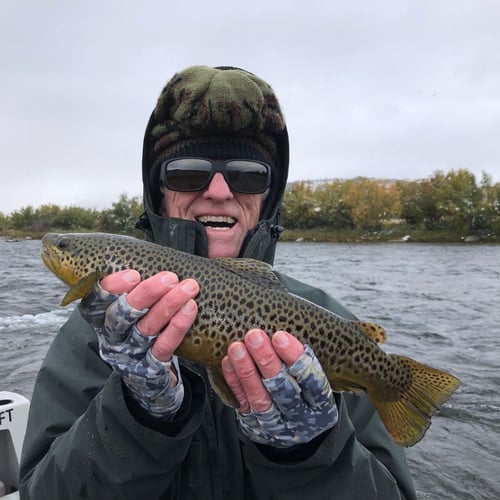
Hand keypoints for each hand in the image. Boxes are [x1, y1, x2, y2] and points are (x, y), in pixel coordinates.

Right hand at [79, 269, 198, 418]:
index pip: (95, 303)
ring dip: (169, 306)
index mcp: (101, 320)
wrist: (146, 379)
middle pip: (123, 315)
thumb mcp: (130, 308)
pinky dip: (178, 326)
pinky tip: (191, 308)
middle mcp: (112, 337)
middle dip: (147, 293)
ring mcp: (131, 354)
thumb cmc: (140, 327)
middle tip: (169, 277)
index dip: (110, 288)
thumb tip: (151, 255)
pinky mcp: (150, 368)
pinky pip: (164, 346)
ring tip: (189, 287)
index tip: (132, 274)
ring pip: (146, 328)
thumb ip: (133, 286)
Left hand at [221, 330, 337, 447]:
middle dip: (267, 361)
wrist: (294, 421)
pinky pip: (242, 403)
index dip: (296, 358)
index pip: (313, 383)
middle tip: (254, 336)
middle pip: (284, 390)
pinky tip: (228, 362)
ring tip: (236, 348)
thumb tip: (283, 321)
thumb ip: (303, 356)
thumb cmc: (305, 386)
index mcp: (322, 407)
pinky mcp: (255, 426)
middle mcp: (300, 419)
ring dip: (246, 371)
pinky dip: (234, 382)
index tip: (280, 336)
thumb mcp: (314, 375)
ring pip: (260, 399)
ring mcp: (276, 426)